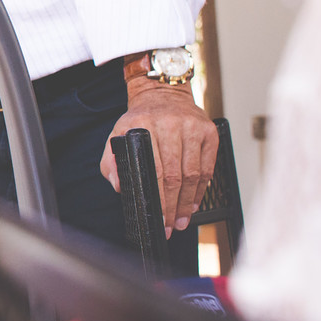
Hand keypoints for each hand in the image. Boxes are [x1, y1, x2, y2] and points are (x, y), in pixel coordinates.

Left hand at [99, 78, 217, 237]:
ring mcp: (192, 128)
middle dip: (172, 206)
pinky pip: (207, 167)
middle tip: (170, 226)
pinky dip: (202, 188)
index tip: (156, 218)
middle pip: (174, 176)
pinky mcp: (208, 132)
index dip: (156, 199)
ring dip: (187, 202)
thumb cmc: (140, 119)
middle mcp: (169, 125)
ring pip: (192, 174)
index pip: (152, 170)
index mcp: (143, 126)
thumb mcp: (117, 134)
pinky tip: (193, 202)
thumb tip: (119, 186)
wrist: (162, 94)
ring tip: (181, 220)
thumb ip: (111, 161)